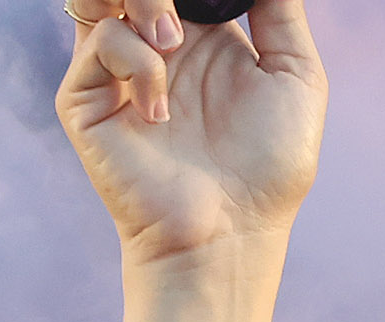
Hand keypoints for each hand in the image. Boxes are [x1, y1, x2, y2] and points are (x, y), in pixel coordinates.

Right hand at [58, 0, 326, 268]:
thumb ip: (281, 11)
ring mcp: (119, 68)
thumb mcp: (297, 78)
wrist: (228, 237)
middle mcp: (158, 44)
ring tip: (170, 42)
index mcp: (204, 33)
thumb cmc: (268, 173)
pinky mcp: (87, 98)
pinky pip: (100, 39)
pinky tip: (159, 113)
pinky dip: (135, 62)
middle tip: (184, 24)